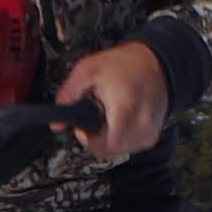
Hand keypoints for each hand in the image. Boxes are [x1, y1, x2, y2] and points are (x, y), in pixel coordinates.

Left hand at [54, 39, 170, 158]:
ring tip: (108, 119)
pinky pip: (133, 145)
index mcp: (124, 109)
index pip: (107, 146)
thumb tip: (56, 124)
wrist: (155, 61)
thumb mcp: (88, 70)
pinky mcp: (154, 133)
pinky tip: (120, 122)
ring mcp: (150, 130)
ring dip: (110, 140)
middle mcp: (141, 123)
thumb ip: (68, 94)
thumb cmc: (122, 64)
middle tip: (94, 121)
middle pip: (112, 150)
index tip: (83, 128)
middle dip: (98, 140)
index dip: (90, 141)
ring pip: (122, 150)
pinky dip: (123, 138)